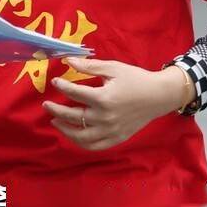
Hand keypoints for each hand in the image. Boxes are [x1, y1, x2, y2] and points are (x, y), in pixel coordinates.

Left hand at [42, 58, 192, 150]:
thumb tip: (68, 61)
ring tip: (55, 121)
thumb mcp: (112, 68)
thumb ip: (89, 66)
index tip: (55, 81)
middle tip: (46, 104)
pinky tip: (73, 134)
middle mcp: (106, 118)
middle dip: (56, 110)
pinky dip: (81, 143)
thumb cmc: (135, 79)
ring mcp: (112, 131)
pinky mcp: (117, 138)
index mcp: (104, 98)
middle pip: (73, 117)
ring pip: (81, 137)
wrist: (159, 95)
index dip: (62, 86)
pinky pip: (95, 146)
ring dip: (65, 130)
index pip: (74, 93)